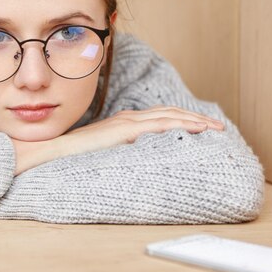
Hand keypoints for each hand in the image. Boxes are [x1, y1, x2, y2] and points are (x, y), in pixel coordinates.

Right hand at [11, 106, 223, 174]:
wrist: (53, 151)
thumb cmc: (73, 155)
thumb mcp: (102, 152)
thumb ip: (118, 151)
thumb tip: (134, 159)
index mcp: (124, 122)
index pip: (160, 116)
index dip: (182, 118)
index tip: (201, 126)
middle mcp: (129, 118)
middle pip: (170, 112)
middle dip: (196, 117)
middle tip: (218, 126)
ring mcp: (127, 122)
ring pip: (170, 116)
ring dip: (195, 120)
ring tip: (215, 127)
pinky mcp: (125, 130)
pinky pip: (161, 125)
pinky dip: (182, 124)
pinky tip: (198, 129)